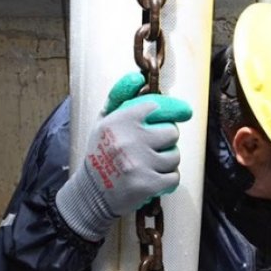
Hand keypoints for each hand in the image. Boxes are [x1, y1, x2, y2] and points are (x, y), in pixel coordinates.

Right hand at [55, 72, 191, 240]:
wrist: (91, 193)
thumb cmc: (101, 153)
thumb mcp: (103, 120)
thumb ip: (119, 95)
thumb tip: (137, 77)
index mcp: (120, 120)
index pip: (158, 106)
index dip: (170, 111)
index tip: (179, 115)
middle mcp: (130, 139)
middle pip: (171, 132)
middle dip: (165, 140)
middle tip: (151, 148)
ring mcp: (140, 163)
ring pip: (175, 156)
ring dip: (166, 162)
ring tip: (149, 165)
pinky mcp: (148, 185)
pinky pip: (174, 177)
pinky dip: (167, 181)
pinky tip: (152, 179)